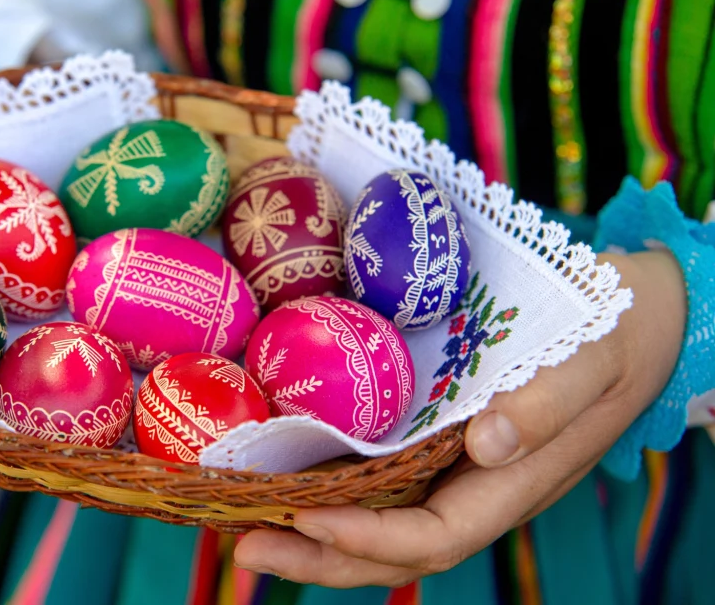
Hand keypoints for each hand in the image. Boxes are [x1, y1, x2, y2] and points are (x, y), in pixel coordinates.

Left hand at [234, 251, 685, 586]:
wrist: (634, 320)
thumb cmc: (614, 336)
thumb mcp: (594, 359)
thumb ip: (549, 403)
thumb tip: (486, 444)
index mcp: (512, 484)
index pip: (435, 536)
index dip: (371, 539)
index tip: (309, 521)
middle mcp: (476, 489)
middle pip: (393, 549)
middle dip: (320, 558)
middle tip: (244, 548)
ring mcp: (456, 470)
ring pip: (381, 524)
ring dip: (314, 534)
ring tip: (244, 524)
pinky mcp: (439, 441)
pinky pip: (382, 482)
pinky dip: (333, 491)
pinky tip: (287, 475)